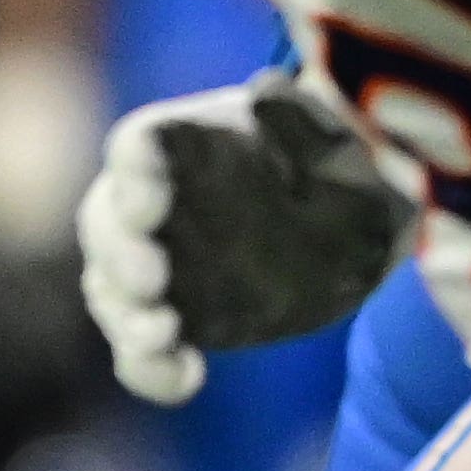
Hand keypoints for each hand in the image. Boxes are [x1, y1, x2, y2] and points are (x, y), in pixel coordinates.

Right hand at [78, 68, 411, 408]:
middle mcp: (158, 203)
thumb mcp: (334, 134)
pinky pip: (141, 350)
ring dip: (123, 315)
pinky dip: (149, 368)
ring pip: (110, 288)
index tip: (149, 205)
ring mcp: (162, 264)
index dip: (133, 175)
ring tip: (163, 335)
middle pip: (107, 222)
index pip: (138, 149)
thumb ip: (299, 116)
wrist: (363, 224)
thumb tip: (268, 93)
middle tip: (151, 282)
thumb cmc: (343, 162)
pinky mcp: (179, 317)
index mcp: (186, 143)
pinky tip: (189, 377)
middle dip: (118, 252)